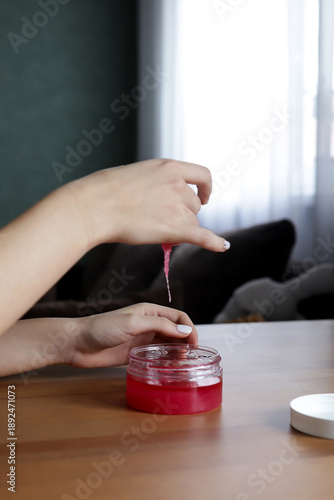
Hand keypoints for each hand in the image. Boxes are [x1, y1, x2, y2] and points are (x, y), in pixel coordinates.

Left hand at [65, 303, 197, 368]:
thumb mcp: (132, 323)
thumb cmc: (101, 328)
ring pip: (168, 345)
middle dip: (185, 343)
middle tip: (188, 359)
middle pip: (175, 332)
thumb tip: (185, 331)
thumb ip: (159, 326)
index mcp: (149, 312)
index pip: (178, 317)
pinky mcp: (136, 353)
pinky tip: (168, 369)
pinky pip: (156, 356)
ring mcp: (142, 339)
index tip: (194, 345)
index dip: (189, 329)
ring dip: (177, 353)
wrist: (77, 344)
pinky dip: (165, 361)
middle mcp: (148, 324)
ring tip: (181, 366)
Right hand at [68, 158, 229, 251]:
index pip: (202, 175)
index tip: (204, 196)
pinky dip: (215, 242)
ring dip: (180, 228)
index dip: (205, 188)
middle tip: (161, 222)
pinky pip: (202, 237)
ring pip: (191, 222)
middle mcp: (179, 185)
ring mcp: (178, 207)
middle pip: (194, 205)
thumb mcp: (137, 174)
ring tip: (154, 230)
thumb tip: (160, 201)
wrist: (95, 206)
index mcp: (169, 167)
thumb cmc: (106, 191)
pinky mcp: (175, 229)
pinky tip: (223, 246)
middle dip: (183, 214)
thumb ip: (155, 184)